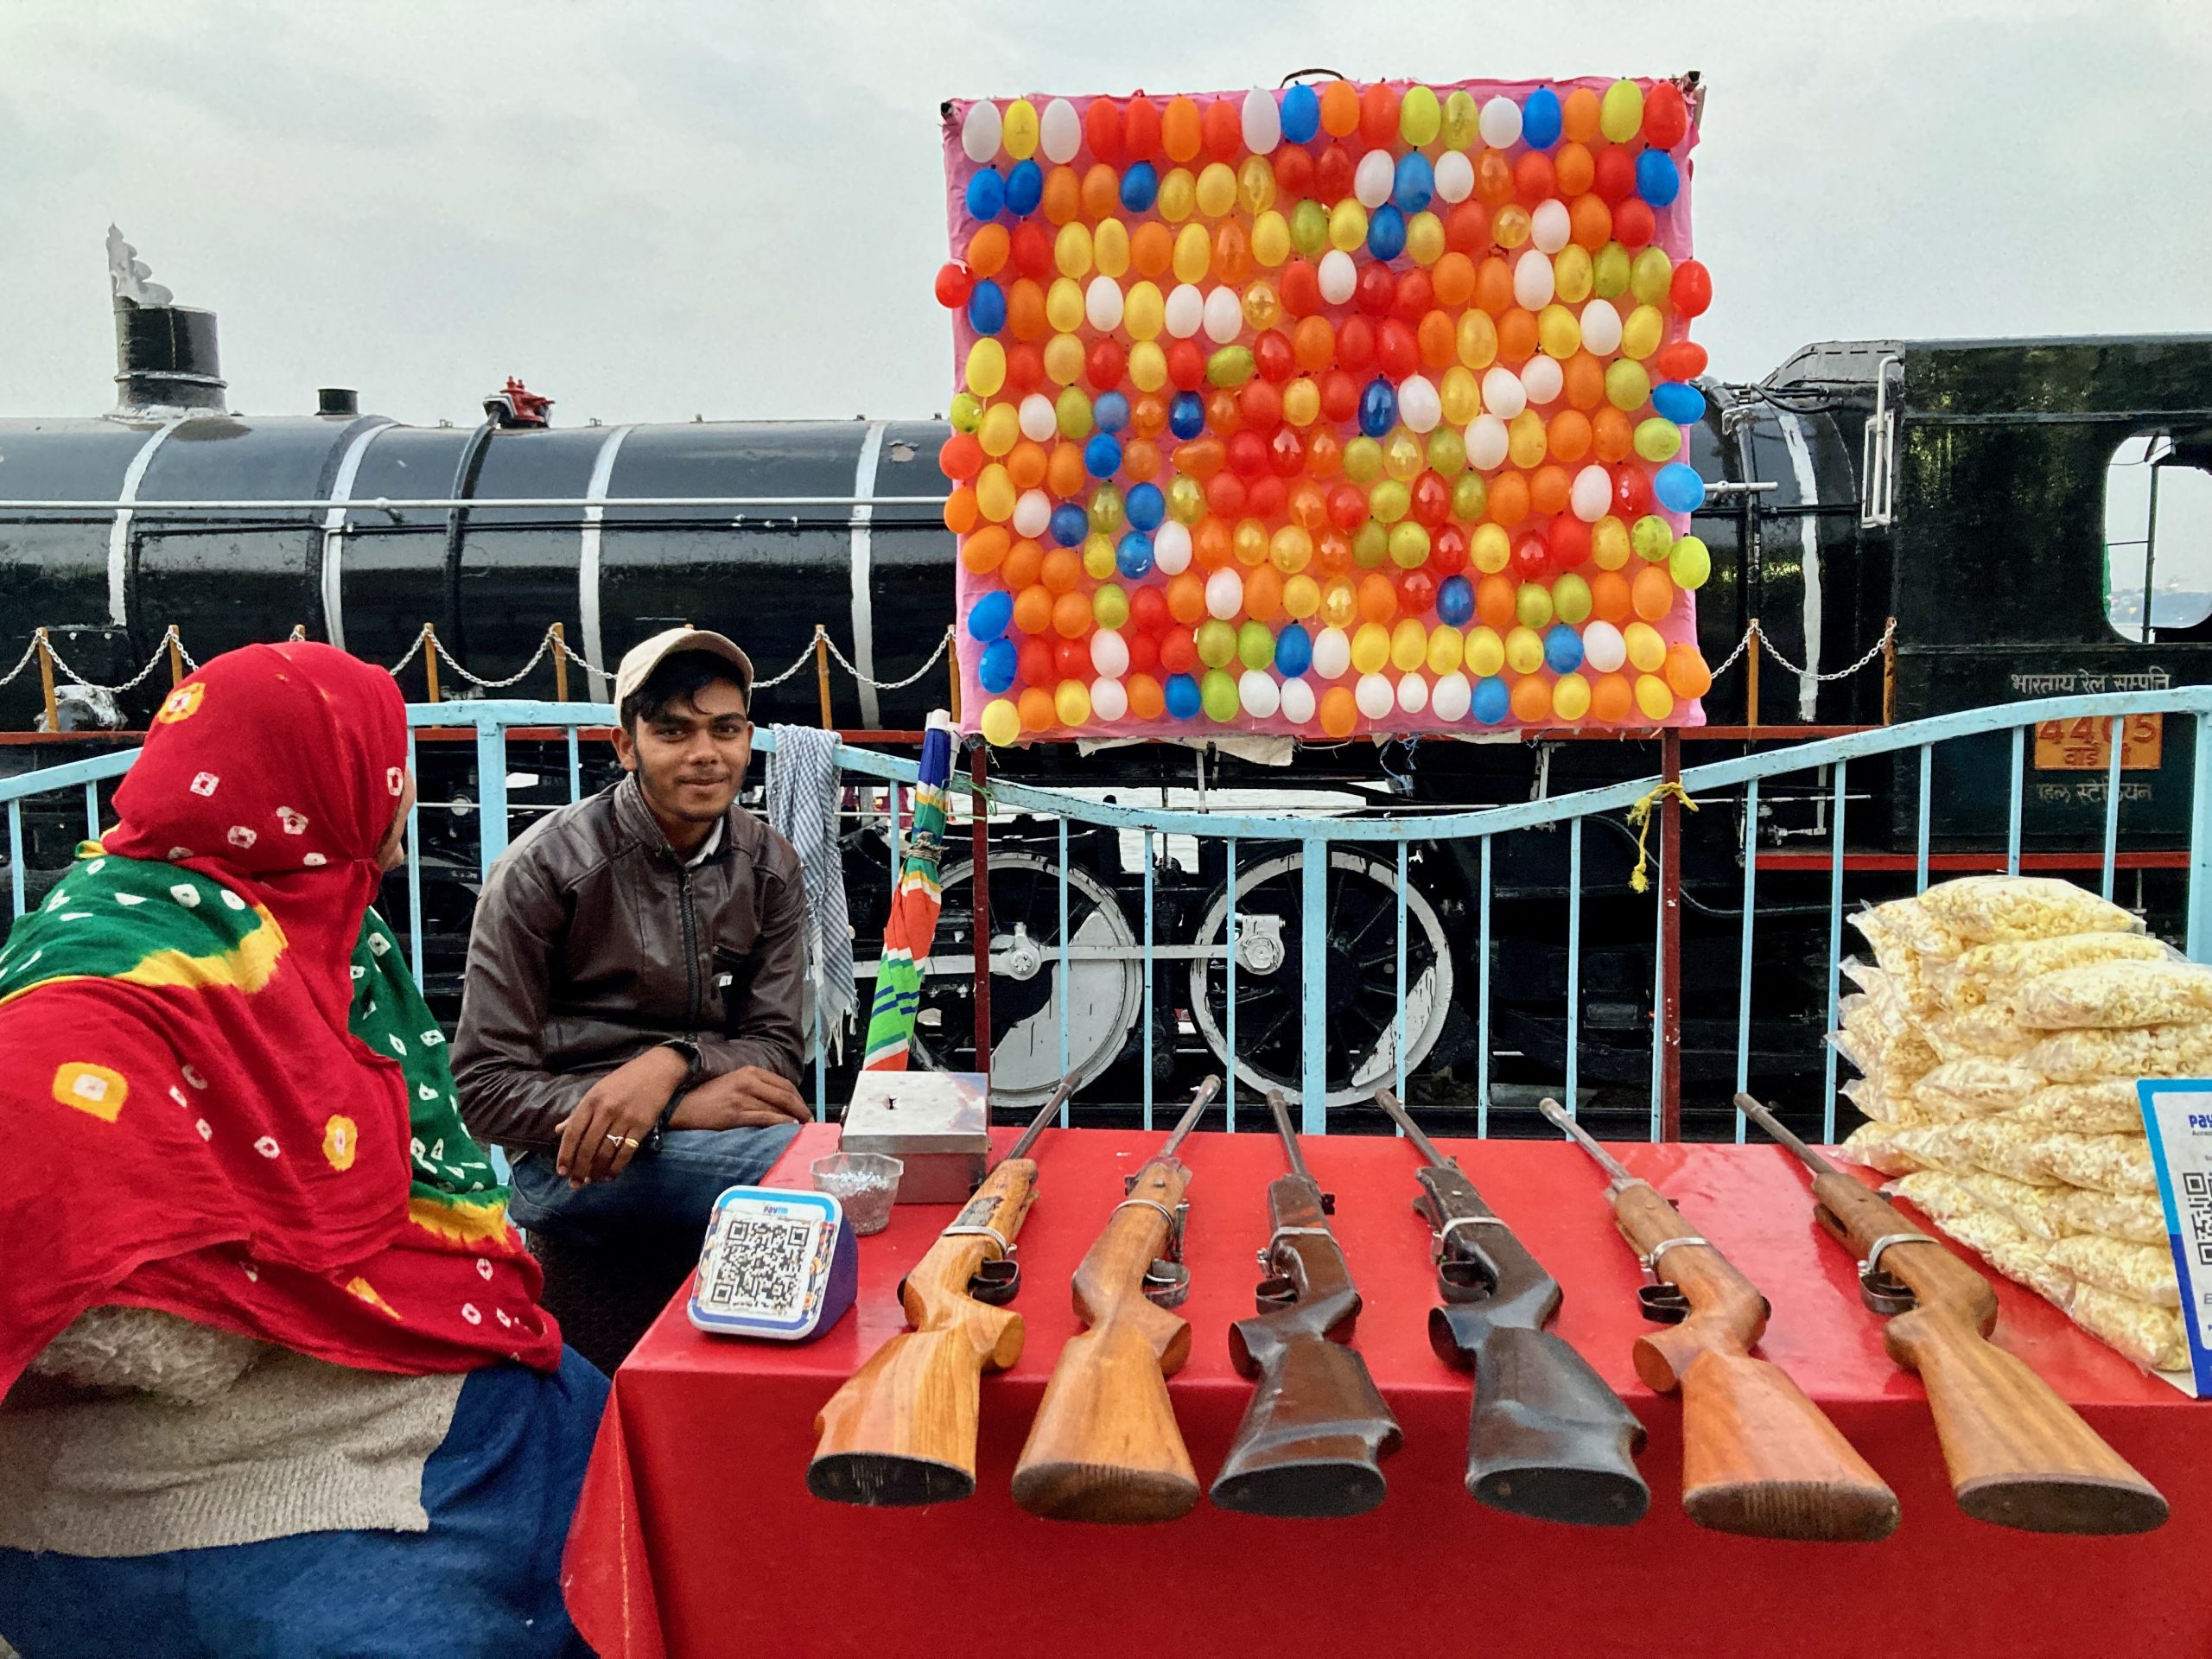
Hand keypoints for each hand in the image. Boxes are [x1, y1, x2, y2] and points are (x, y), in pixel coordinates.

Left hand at [555, 1046, 690, 1186]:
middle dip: (579, 1168)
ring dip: (596, 1170)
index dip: (566, 1154)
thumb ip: (579, 1112)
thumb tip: (559, 1130)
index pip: (573, 1133)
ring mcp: (624, 1118)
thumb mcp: (597, 1091)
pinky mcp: (642, 1125)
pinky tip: (610, 1176)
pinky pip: (626, 1151)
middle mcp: (606, 1110)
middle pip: (588, 1146)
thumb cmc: (625, 1079)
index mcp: (591, 1100)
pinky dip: (616, 1167)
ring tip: (591, 1181)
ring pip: (605, 1152)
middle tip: (575, 1184)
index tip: (561, 1171)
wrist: (658, 1069)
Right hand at [667, 1065, 812, 1131]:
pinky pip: (765, 1118)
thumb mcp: (734, 1084)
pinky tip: (788, 1128)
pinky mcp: (735, 1114)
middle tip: (810, 1121)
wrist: (682, 1106)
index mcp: (749, 1072)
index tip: (806, 1110)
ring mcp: (742, 1098)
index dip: (799, 1099)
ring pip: (777, 1108)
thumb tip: (781, 1103)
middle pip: (785, 1095)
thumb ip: (756, 1088)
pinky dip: (780, 1123)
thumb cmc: (708, 1097)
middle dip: (801, 1109)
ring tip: (802, 1128)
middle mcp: (748, 1082)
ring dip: (793, 1119)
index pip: (784, 1084)